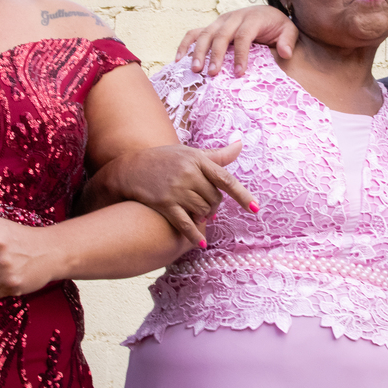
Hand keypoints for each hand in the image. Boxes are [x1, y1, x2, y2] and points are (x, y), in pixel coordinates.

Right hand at [104, 140, 256, 245]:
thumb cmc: (165, 159)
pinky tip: (201, 243)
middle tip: (206, 206)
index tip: (256, 209)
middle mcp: (189, 173)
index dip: (242, 195)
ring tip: (198, 213)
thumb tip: (241, 144)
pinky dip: (195, 234)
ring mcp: (176, 189)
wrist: (130, 168)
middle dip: (213, 206)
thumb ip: (217, 154)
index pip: (226, 179)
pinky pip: (185, 223)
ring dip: (204, 216)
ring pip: (203, 210)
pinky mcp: (165, 203)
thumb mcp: (190, 153)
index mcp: (198, 159)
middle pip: (214, 199)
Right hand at [175, 6, 296, 76]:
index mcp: (252, 18)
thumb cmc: (276, 26)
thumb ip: (288, 40)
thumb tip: (285, 53)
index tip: (239, 73)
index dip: (241, 55)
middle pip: (221, 35)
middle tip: (212, 74)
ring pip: (205, 34)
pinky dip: (185, 44)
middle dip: (216, 55)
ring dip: (198, 51)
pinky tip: (179, 59)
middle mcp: (233, 18)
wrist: (266, 12)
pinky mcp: (212, 26)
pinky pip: (194, 33)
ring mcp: (220, 21)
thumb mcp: (288, 30)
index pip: (243, 36)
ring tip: (195, 69)